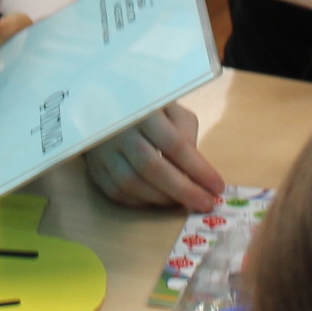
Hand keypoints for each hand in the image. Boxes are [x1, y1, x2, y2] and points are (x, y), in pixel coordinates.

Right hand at [84, 103, 225, 211]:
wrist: (102, 106)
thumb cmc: (146, 109)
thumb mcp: (171, 111)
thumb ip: (186, 135)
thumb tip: (196, 172)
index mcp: (144, 111)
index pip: (174, 144)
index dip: (198, 169)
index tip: (218, 187)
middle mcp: (120, 130)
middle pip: (152, 167)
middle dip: (183, 190)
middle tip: (206, 203)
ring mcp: (103, 151)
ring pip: (132, 183)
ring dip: (162, 199)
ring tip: (183, 202)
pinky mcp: (94, 168)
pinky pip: (117, 193)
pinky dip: (141, 202)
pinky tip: (159, 201)